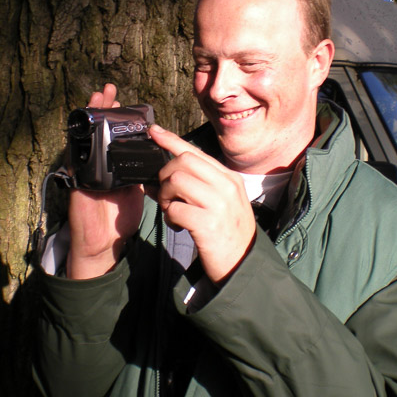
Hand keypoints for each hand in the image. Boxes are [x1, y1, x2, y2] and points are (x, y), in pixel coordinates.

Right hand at [66, 84, 143, 278]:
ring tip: (97, 97)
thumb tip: (153, 151)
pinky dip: (79, 140)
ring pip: (85, 136)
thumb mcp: (135, 187)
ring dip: (90, 117)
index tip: (122, 100)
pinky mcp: (77, 179)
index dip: (116, 116)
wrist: (106, 241)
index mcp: (114, 163)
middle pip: (98, 129)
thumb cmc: (120, 215)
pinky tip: (84, 126)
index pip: (114, 134)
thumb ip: (140, 169)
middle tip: (109, 90)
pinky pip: (75, 156)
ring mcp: (85, 169)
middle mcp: (98, 162)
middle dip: (102, 108)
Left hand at [149, 124, 255, 283]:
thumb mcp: (220, 203)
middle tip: (168, 196)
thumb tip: (161, 178)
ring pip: (176, 182)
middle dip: (165, 177)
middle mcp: (227, 186)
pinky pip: (175, 209)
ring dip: (166, 198)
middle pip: (182, 162)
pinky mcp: (208, 224)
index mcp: (229, 178)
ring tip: (174, 212)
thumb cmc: (227, 233)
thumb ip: (196, 186)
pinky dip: (170, 217)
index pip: (195, 152)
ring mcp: (219, 204)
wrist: (243, 264)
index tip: (153, 132)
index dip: (171, 140)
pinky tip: (178, 225)